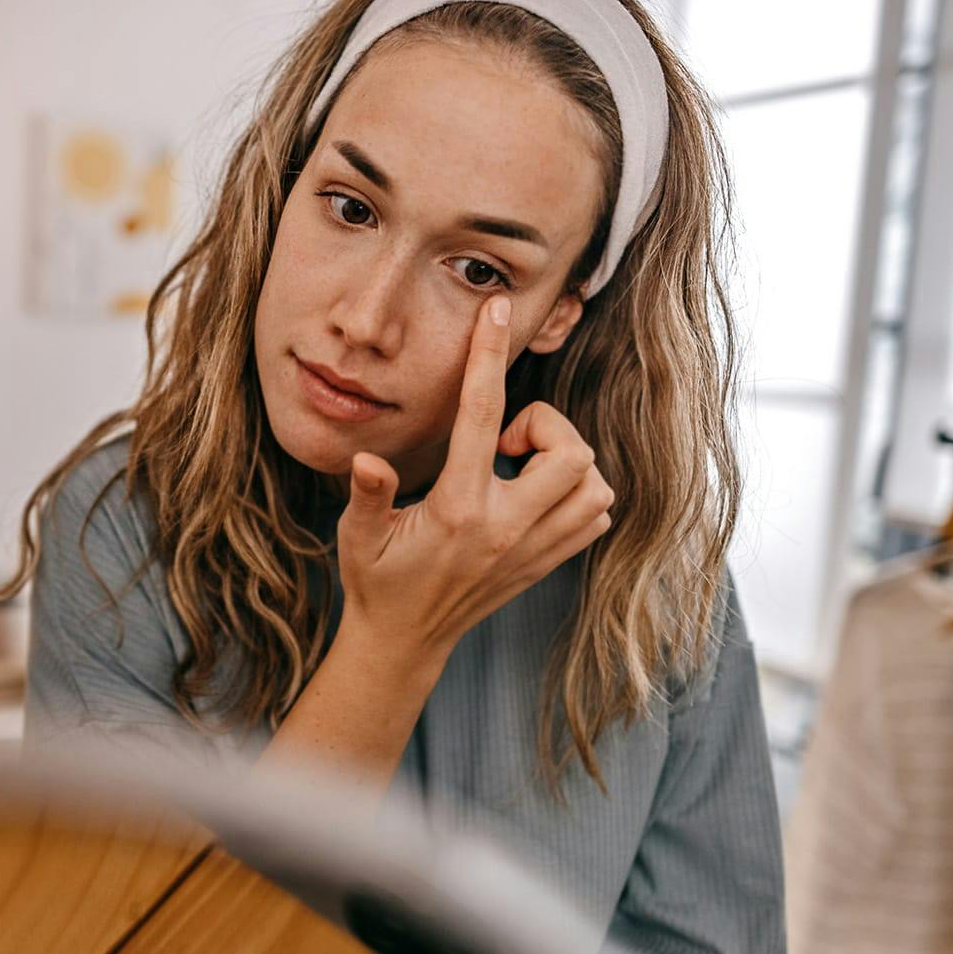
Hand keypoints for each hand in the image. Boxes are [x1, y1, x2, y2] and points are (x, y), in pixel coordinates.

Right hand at [336, 293, 614, 660]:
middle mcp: (505, 529)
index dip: (488, 354)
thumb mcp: (357, 536)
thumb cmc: (376, 581)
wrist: (405, 642)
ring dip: (566, 462)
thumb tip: (367, 459)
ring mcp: (532, 550)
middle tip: (505, 442)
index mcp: (458, 509)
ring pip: (593, 484)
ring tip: (522, 469)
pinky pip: (595, 515)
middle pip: (571, 452)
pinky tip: (538, 493)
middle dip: (545, 427)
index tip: (496, 311)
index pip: (482, 416)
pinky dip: (580, 493)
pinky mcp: (547, 563)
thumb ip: (367, 494)